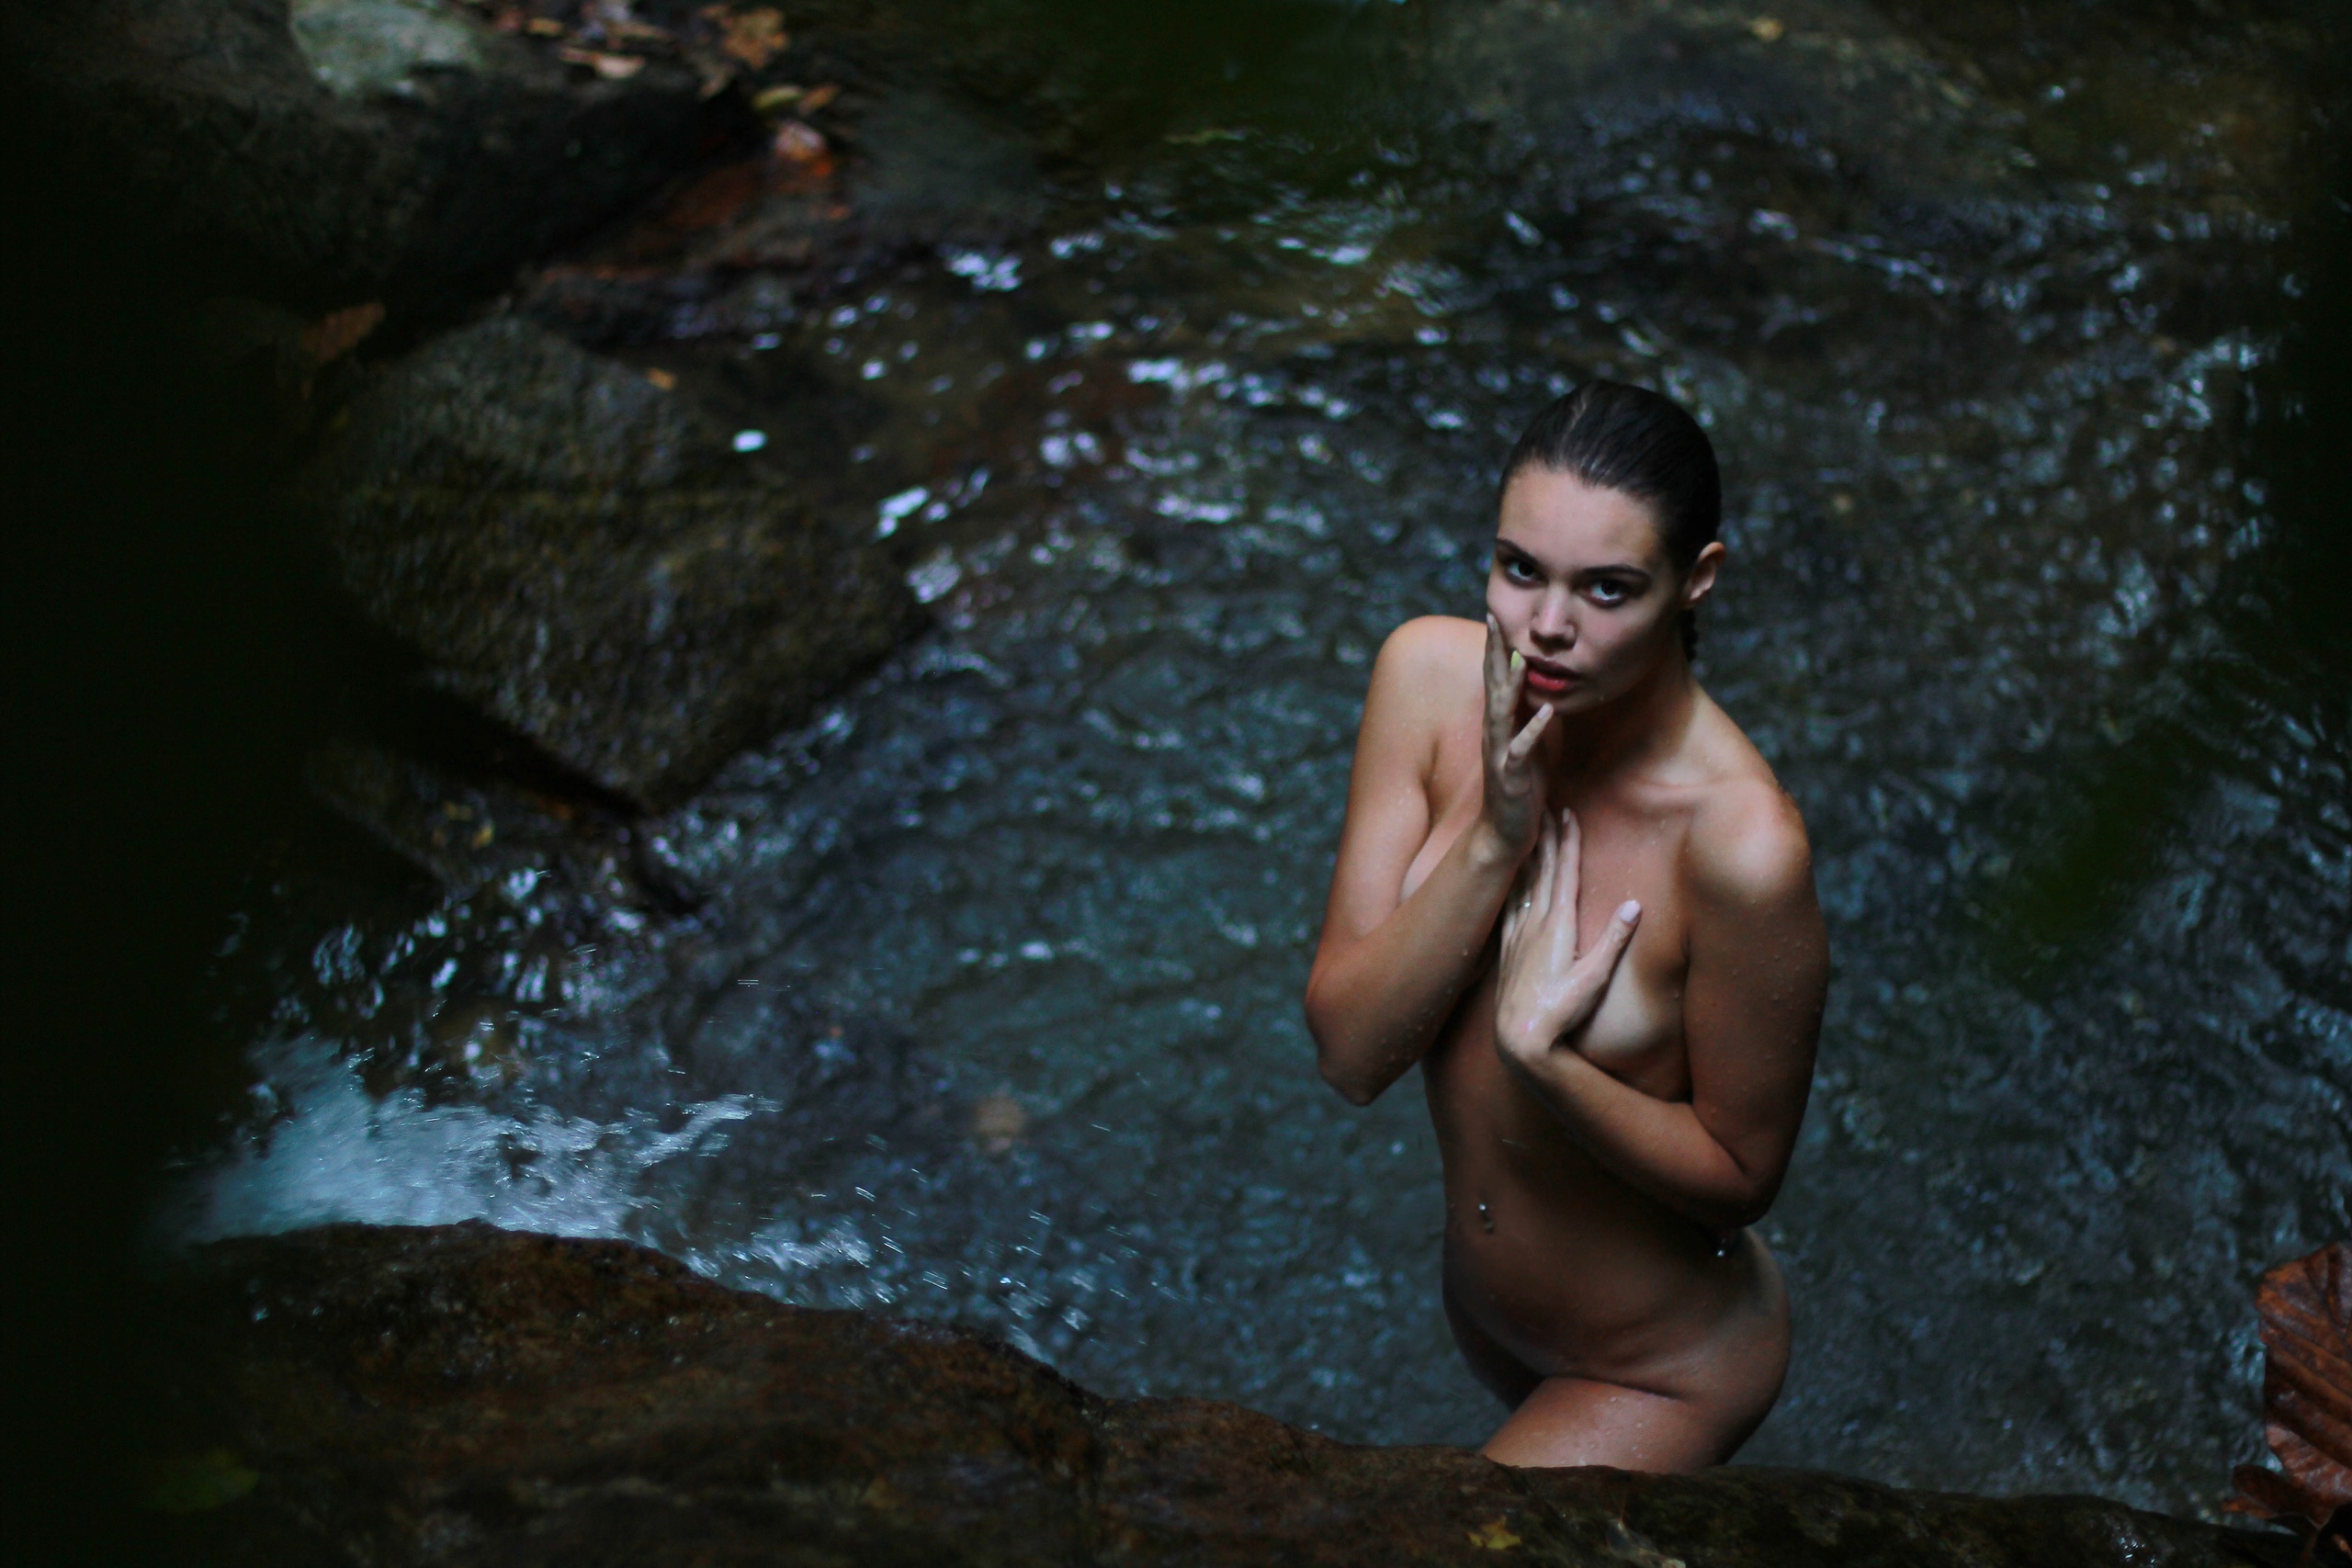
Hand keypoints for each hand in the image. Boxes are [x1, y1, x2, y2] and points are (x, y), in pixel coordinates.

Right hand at [1479, 615, 1553, 856]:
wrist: (1504, 832)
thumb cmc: (1519, 786)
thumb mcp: (1525, 742)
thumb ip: (1525, 715)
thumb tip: (1535, 687)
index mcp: (1499, 724)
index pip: (1494, 678)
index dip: (1494, 647)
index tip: (1494, 614)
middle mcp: (1495, 733)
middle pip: (1492, 685)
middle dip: (1493, 652)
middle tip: (1493, 618)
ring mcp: (1501, 753)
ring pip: (1502, 712)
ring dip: (1510, 684)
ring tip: (1519, 657)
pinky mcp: (1511, 775)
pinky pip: (1522, 749)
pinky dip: (1534, 729)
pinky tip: (1546, 710)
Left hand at [1494, 808, 1640, 1067]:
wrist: (1519, 1037)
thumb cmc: (1561, 1011)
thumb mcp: (1595, 977)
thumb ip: (1614, 940)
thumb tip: (1634, 906)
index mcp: (1558, 925)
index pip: (1566, 873)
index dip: (1568, 842)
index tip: (1568, 813)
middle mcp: (1535, 924)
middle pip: (1542, 871)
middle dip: (1547, 837)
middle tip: (1545, 806)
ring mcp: (1518, 935)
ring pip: (1523, 884)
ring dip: (1528, 856)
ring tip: (1528, 832)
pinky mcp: (1507, 950)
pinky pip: (1508, 906)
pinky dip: (1510, 885)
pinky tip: (1508, 879)